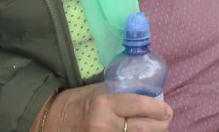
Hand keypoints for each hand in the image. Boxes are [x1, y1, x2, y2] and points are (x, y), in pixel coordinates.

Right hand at [40, 84, 172, 131]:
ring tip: (156, 128)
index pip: (140, 105)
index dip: (158, 109)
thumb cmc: (77, 102)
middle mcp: (104, 124)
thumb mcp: (99, 91)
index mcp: (105, 103)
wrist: (51, 122)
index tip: (166, 109)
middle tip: (166, 119)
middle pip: (144, 129)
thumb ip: (122, 93)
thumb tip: (149, 95)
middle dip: (161, 124)